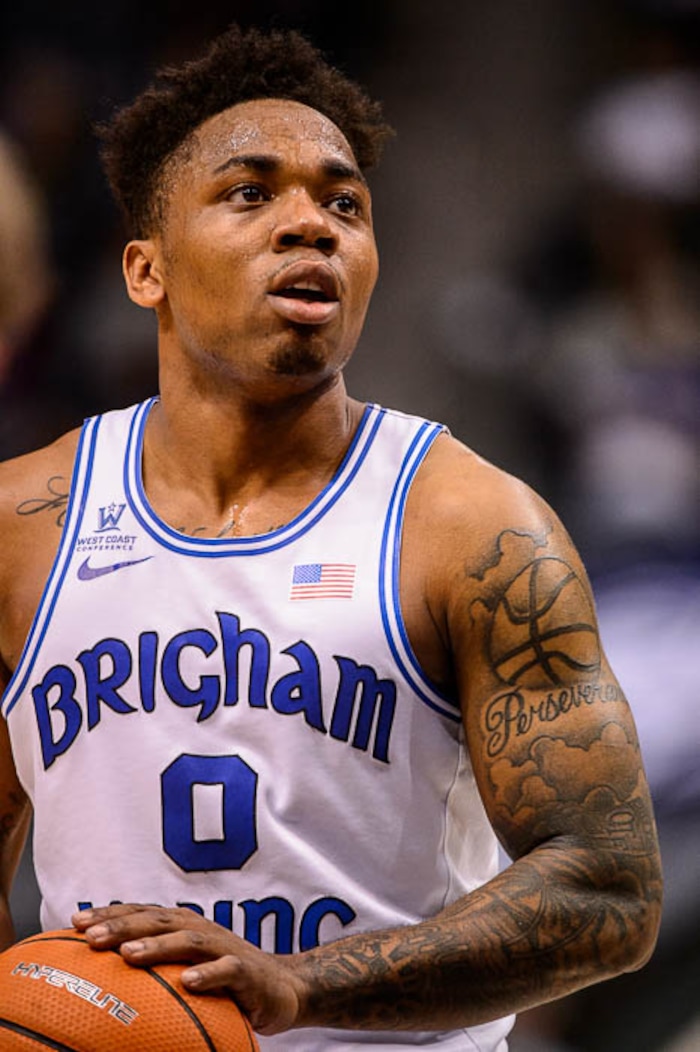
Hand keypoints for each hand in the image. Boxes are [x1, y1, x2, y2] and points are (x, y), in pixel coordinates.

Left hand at [72, 903, 303, 1035]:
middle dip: (124, 925)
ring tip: (128, 955)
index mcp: (184, 927)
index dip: (111, 914)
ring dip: (157, 946)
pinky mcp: (248, 972)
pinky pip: (227, 970)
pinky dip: (208, 975)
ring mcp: (225, 948)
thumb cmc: (227, 978)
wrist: (284, 987)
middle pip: (159, 921)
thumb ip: (156, 967)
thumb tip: (104, 980)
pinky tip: (188, 983)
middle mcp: (202, 931)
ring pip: (188, 942)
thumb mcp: (188, 969)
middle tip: (91, 936)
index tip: (75, 922)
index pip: (142, 914)